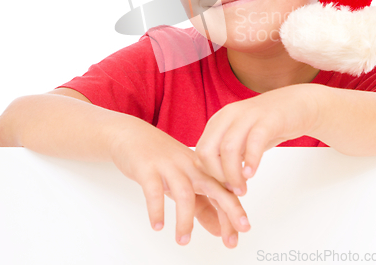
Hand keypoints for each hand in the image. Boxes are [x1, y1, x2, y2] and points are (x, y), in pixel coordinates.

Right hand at [109, 120, 250, 247]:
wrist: (132, 134)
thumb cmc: (161, 159)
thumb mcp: (184, 181)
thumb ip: (202, 206)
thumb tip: (220, 229)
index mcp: (201, 168)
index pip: (224, 190)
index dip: (234, 211)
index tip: (242, 230)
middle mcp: (189, 166)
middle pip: (214, 187)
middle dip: (228, 210)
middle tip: (231, 238)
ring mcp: (169, 166)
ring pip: (184, 193)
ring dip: (185, 219)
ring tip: (183, 240)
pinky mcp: (148, 168)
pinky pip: (154, 190)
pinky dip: (157, 210)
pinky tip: (158, 225)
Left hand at [195, 85, 314, 196]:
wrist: (298, 104)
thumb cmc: (269, 125)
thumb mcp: (242, 139)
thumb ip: (227, 155)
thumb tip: (214, 179)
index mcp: (219, 120)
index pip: (201, 151)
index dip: (209, 174)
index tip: (224, 187)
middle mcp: (229, 115)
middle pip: (207, 150)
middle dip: (217, 176)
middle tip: (233, 190)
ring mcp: (247, 115)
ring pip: (228, 149)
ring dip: (233, 175)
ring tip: (243, 188)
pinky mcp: (268, 119)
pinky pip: (254, 141)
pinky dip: (250, 161)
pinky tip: (252, 174)